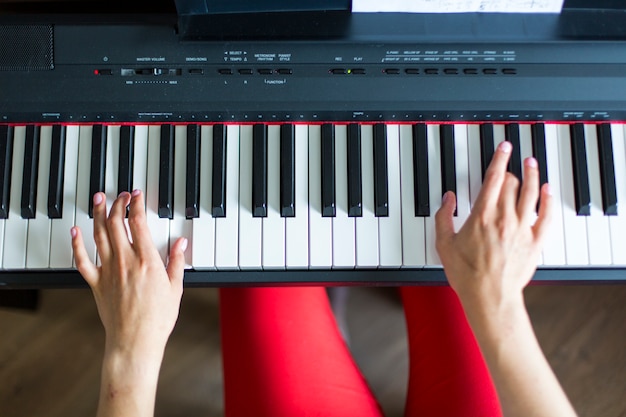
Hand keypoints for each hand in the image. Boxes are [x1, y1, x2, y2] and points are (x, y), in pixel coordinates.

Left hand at [71, 190, 186, 358]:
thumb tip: (181, 244)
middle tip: (120, 195)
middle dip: (117, 204)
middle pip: (115, 223)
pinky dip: (76, 243)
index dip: (136, 204)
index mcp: (147, 261)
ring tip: (98, 199)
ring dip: (97, 213)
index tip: (136, 195)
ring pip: (98, 234)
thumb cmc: (157, 319)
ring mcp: (108, 271)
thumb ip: (177, 262)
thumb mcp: (175, 288)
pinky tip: (75, 230)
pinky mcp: (96, 283)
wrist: (135, 341)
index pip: (138, 223)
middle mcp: (125, 261)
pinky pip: (82, 259)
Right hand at [435, 141, 552, 314]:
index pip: (493, 178)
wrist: (489, 297)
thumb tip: (447, 199)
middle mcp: (504, 218)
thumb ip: (443, 217)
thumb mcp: (444, 244)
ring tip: (532, 164)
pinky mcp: (535, 242)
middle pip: (512, 183)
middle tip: (509, 166)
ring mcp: (522, 229)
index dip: (499, 158)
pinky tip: (547, 190)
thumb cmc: (467, 274)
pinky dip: (548, 200)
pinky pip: (547, 216)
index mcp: (481, 216)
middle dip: (510, 170)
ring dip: (532, 175)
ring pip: (532, 193)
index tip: (503, 147)